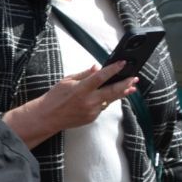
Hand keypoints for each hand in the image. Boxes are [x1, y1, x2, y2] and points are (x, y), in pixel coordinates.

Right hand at [3, 64, 137, 148]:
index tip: (122, 63)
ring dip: (121, 93)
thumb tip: (97, 68)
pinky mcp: (92, 118)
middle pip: (113, 91)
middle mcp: (88, 100)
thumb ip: (84, 74)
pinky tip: (107, 97)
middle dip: (125, 83)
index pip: (101, 77)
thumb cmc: (54, 98)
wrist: (47, 117)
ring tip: (130, 88)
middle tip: (134, 78)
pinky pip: (102, 107)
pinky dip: (105, 101)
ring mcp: (92, 110)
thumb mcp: (66, 81)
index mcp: (81, 89)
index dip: (113, 69)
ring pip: (111, 100)